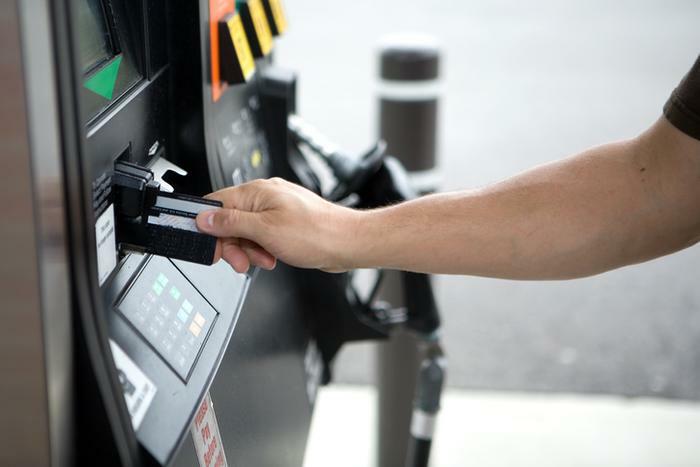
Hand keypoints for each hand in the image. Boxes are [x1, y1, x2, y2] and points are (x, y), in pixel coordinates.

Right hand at [196, 178, 357, 272]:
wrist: (347, 243)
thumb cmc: (316, 233)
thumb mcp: (264, 230)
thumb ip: (231, 223)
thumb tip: (205, 218)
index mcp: (256, 192)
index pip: (216, 204)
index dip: (208, 227)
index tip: (209, 246)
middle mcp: (264, 197)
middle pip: (229, 221)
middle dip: (232, 244)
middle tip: (238, 261)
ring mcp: (275, 210)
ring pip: (245, 232)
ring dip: (249, 250)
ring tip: (263, 258)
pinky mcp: (284, 223)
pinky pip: (261, 236)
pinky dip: (262, 249)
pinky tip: (271, 257)